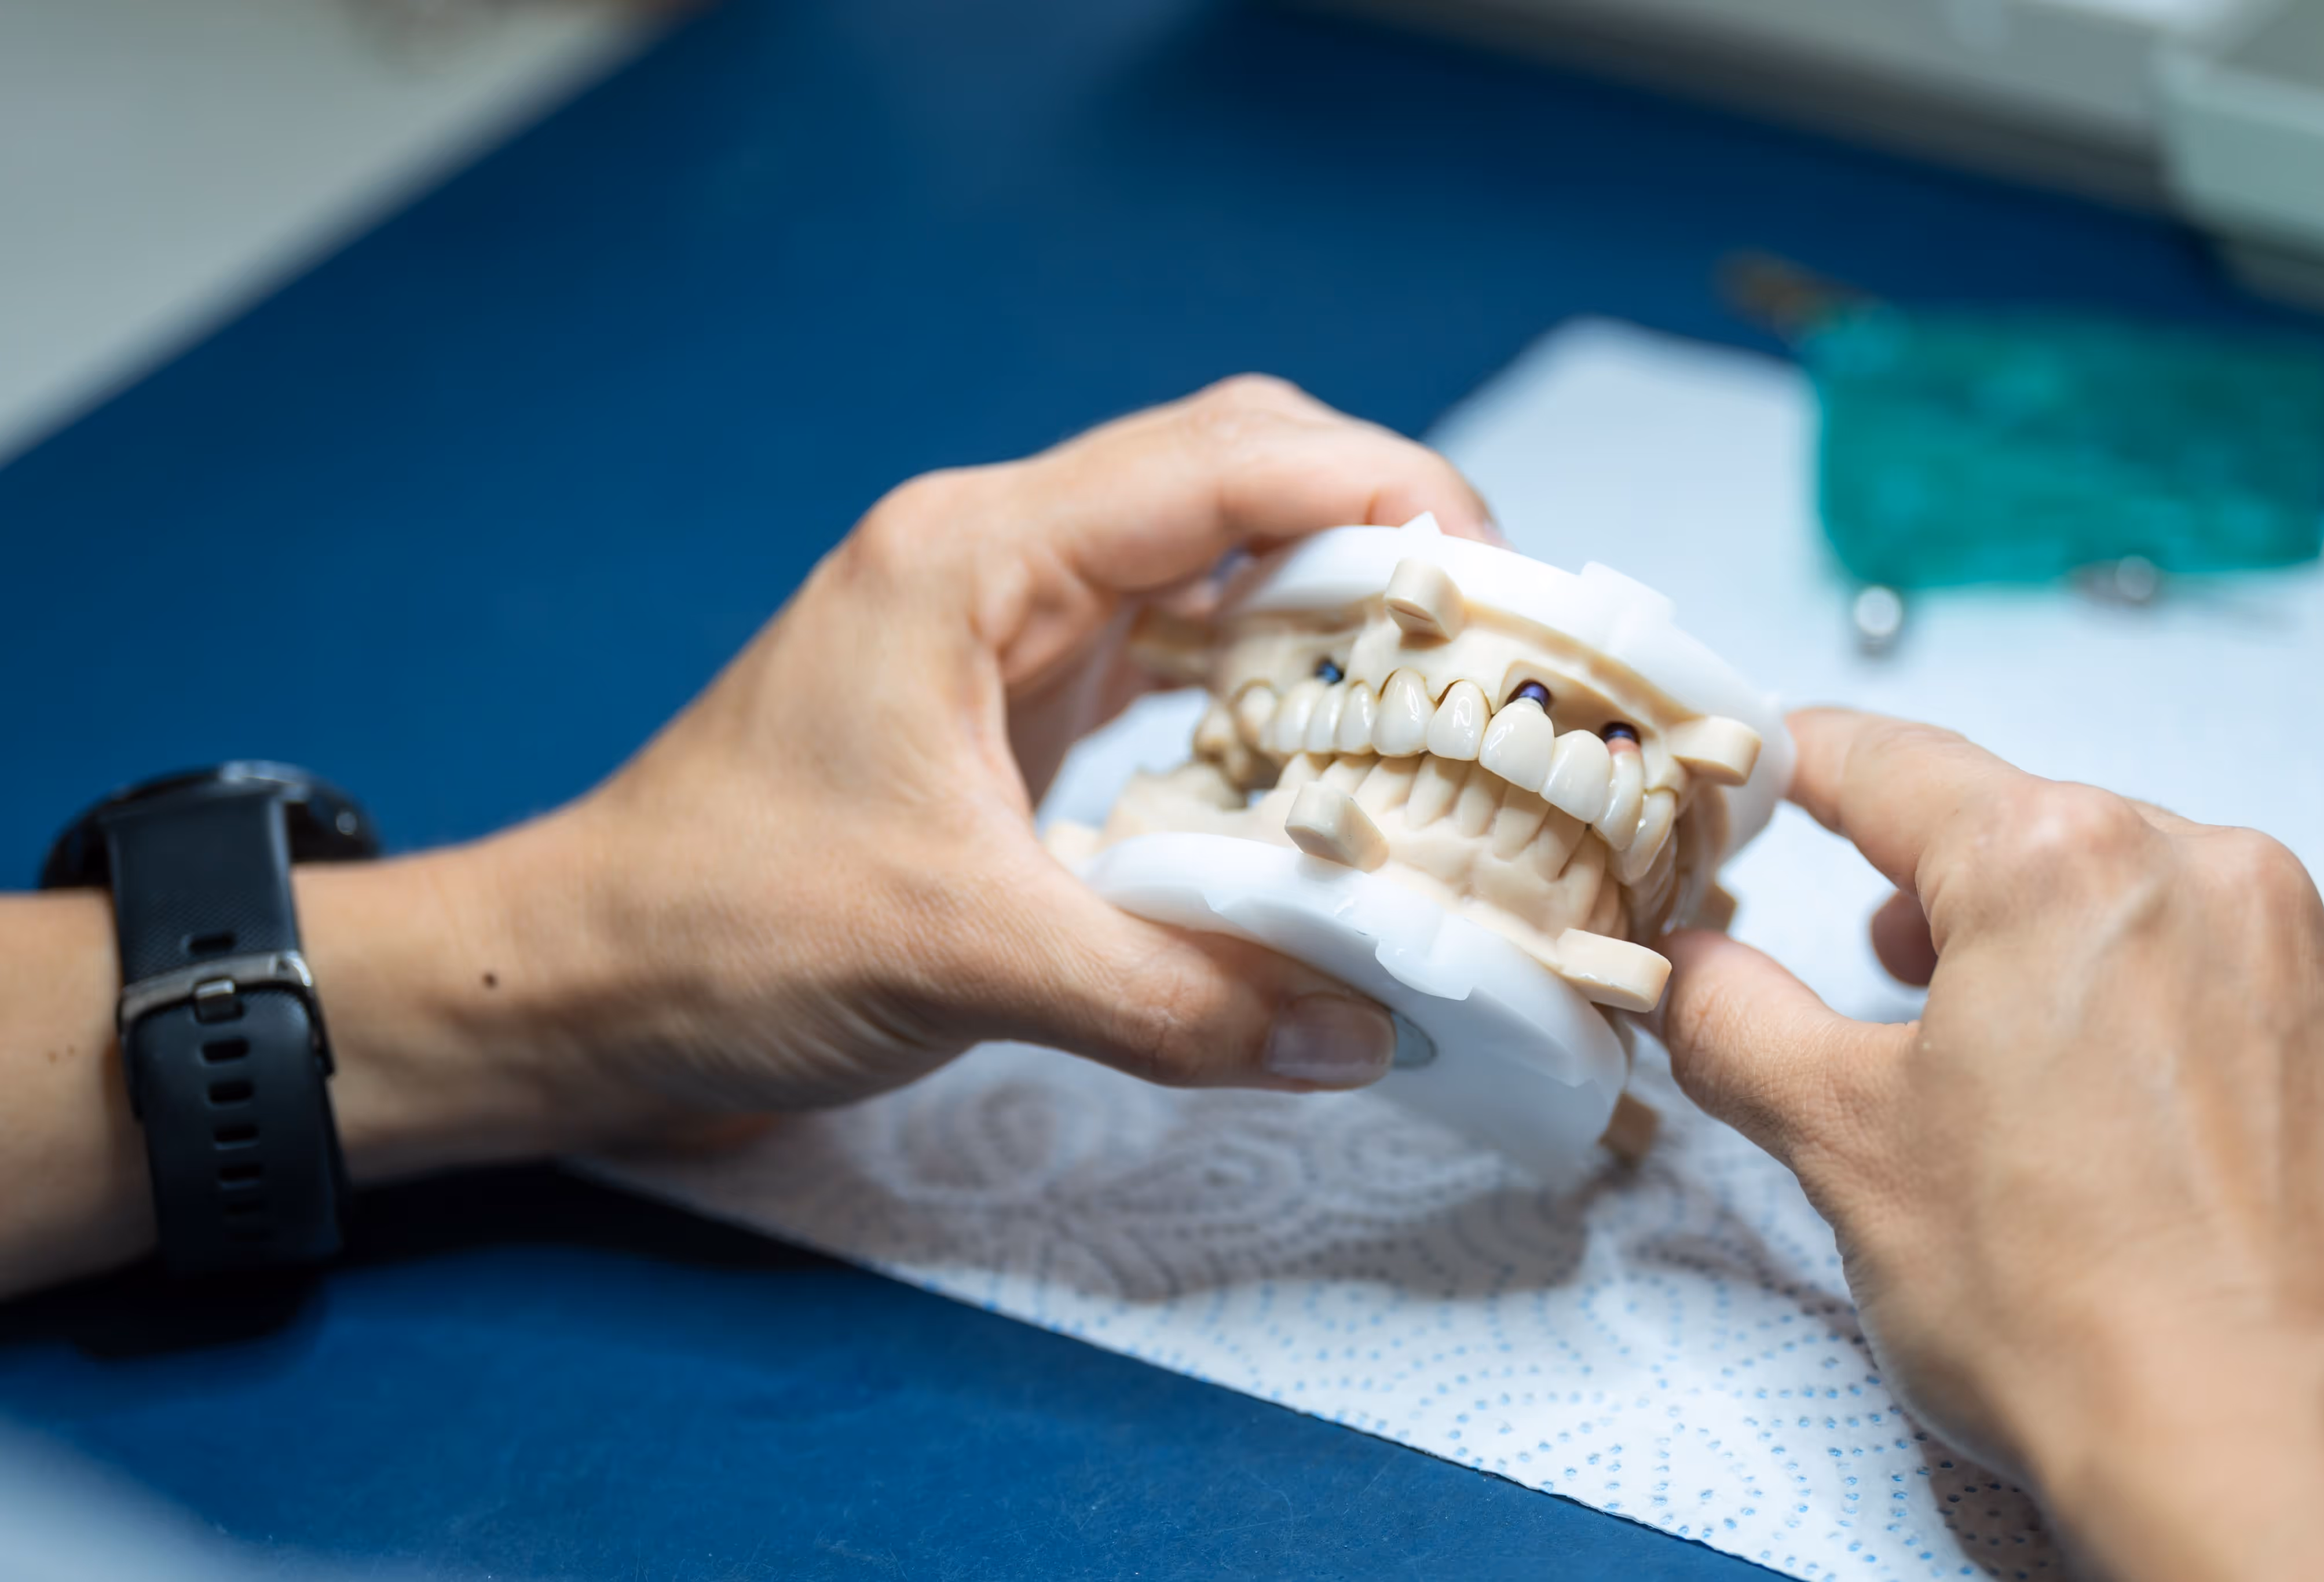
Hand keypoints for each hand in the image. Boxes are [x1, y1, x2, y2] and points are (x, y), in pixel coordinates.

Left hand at [470, 377, 1492, 1130]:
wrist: (581, 981)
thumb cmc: (716, 930)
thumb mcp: (964, 959)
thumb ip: (1177, 998)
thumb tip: (1361, 1032)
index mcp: (974, 555)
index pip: (1222, 463)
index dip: (1382, 492)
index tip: (1499, 572)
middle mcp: (993, 562)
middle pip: (1230, 478)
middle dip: (1374, 537)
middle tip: (1491, 638)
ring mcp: (996, 632)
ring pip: (1203, 564)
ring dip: (1324, 615)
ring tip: (1441, 694)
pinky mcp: (1001, 710)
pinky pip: (1164, 660)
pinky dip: (1256, 693)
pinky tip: (1321, 762)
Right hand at [1658, 708, 2323, 1580]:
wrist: (2256, 1456)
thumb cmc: (2066, 1307)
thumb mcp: (1837, 1140)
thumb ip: (1732, 1017)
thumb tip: (1686, 964)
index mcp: (2057, 863)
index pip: (1883, 761)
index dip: (1787, 765)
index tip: (1743, 774)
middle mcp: (2201, 868)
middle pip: (2010, 828)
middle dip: (1925, 892)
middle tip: (1867, 976)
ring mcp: (2301, 945)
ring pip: (2118, 891)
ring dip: (2034, 946)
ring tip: (1983, 1054)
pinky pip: (2211, 958)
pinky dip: (2137, 998)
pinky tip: (2101, 1105)